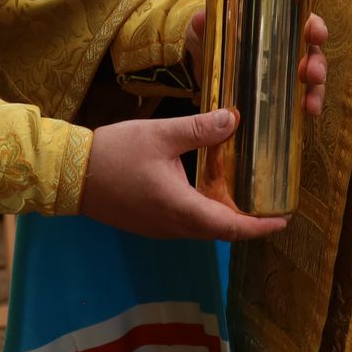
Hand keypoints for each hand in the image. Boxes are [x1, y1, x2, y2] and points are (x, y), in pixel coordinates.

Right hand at [81, 110, 290, 239]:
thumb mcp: (160, 135)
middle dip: (248, 222)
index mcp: (181, 208)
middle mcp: (173, 226)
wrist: (69, 174)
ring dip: (226, 218)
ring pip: (203, 228)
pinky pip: (186, 223)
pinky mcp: (149, 223)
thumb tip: (234, 119)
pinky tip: (210, 191)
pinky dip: (206, 212)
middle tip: (270, 206)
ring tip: (247, 197)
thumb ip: (199, 129)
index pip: (230, 227)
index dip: (259, 226)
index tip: (282, 220)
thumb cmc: (114, 153)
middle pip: (220, 231)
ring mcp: (159, 228)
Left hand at [185, 8, 329, 116]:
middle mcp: (284, 47)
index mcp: (272, 26)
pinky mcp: (279, 94)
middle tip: (312, 73)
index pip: (301, 21)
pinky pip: (300, 98)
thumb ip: (202, 25)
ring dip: (316, 89)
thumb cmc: (207, 42)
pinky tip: (307, 113)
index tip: (315, 33)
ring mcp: (284, 72)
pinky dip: (308, 105)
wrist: (198, 69)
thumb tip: (201, 19)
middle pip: (312, 51)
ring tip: (311, 103)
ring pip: (311, 78)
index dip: (314, 25)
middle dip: (317, 62)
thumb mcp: (202, 31)